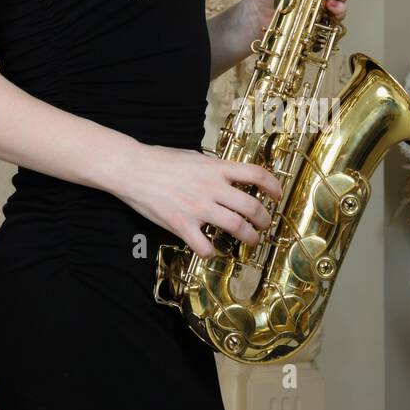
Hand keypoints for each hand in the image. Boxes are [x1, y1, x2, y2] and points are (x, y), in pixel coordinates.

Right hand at [121, 143, 283, 258]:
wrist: (132, 168)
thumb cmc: (160, 160)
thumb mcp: (193, 157)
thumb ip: (214, 169)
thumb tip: (231, 177)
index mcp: (215, 168)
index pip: (256, 174)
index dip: (273, 186)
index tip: (276, 195)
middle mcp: (211, 188)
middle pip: (252, 206)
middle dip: (264, 219)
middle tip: (263, 224)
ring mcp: (198, 207)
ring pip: (237, 228)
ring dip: (250, 237)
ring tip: (250, 239)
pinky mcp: (182, 224)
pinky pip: (205, 247)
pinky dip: (212, 251)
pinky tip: (210, 249)